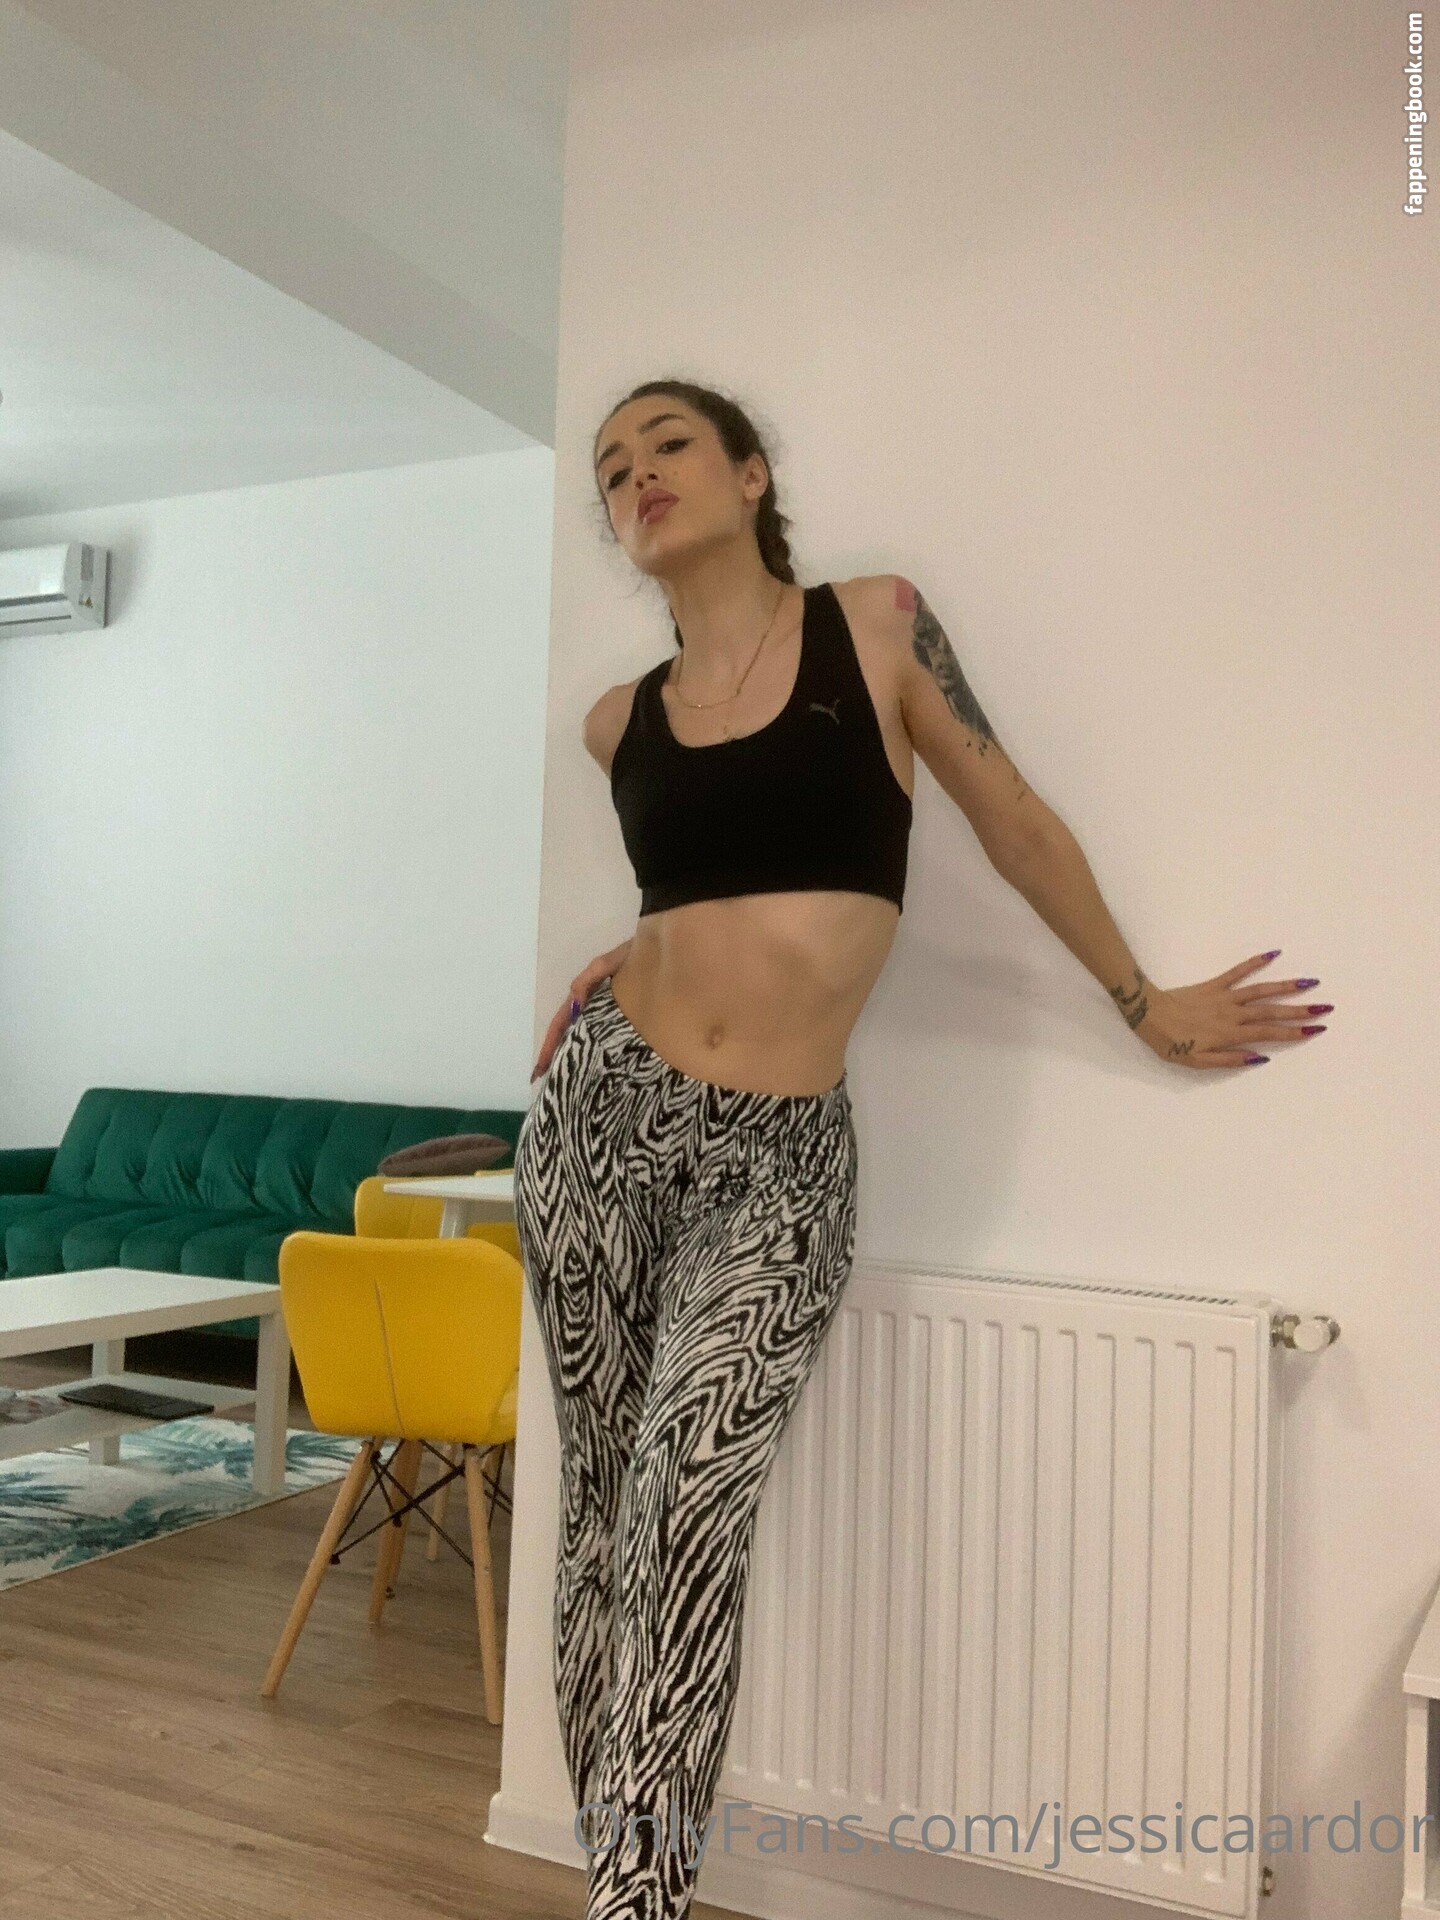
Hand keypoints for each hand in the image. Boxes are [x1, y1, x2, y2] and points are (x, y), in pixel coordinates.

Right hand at [530, 940, 633, 1081]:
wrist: (660, 950)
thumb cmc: (634, 954)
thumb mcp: (611, 961)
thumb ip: (591, 976)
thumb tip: (573, 997)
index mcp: (584, 994)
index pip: (560, 1023)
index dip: (549, 1044)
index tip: (539, 1067)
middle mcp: (589, 1005)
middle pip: (565, 1033)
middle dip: (553, 1054)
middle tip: (541, 1078)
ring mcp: (604, 1011)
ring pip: (580, 1035)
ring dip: (568, 1052)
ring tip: (560, 1076)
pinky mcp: (621, 1016)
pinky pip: (600, 1034)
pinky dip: (590, 1047)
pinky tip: (593, 1063)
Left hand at [1132, 951, 1332, 1069]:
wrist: (1147, 1014)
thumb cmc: (1171, 1043)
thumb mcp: (1197, 1062)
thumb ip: (1229, 1061)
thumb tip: (1260, 1058)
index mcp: (1229, 1034)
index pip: (1268, 1034)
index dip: (1293, 1032)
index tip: (1316, 1029)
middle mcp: (1232, 1014)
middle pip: (1271, 1011)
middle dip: (1300, 1010)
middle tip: (1326, 1007)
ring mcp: (1224, 996)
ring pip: (1260, 991)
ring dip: (1286, 986)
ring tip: (1310, 982)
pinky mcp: (1214, 984)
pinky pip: (1237, 972)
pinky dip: (1255, 962)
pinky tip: (1273, 954)